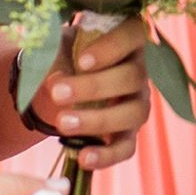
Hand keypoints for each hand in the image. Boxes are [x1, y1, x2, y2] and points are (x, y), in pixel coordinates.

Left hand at [29, 17, 149, 170]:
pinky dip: (107, 155)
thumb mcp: (57, 48)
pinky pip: (126, 147)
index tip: (82, 61)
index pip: (131, 36)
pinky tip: (83, 157)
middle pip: (131, 77)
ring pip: (133, 113)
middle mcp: (139, 70)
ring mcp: (137, 103)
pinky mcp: (128, 134)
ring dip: (98, 120)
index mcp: (126, 39)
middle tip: (57, 94)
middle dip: (93, 87)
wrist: (58, 84)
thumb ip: (56, 57)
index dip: (111, 48)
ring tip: (62, 123)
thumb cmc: (63, 57)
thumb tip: (56, 81)